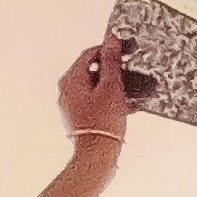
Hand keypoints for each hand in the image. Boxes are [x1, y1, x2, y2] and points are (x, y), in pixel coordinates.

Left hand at [58, 34, 143, 149]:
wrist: (97, 156)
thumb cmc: (103, 123)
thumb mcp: (111, 87)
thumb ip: (111, 62)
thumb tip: (111, 40)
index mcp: (70, 80)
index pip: (90, 53)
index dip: (109, 50)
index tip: (125, 53)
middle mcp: (66, 90)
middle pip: (92, 70)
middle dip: (112, 71)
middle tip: (130, 75)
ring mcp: (71, 105)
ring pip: (95, 86)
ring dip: (113, 86)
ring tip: (130, 93)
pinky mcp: (79, 117)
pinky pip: (95, 100)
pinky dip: (109, 99)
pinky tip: (126, 106)